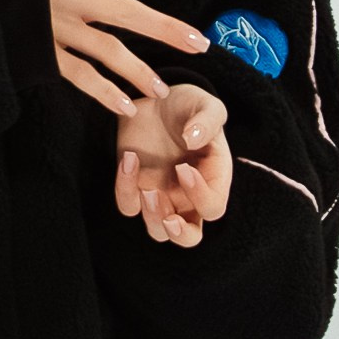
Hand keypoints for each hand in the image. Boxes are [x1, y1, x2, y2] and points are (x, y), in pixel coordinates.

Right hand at [43, 0, 206, 116]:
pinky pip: (80, 76)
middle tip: (198, 42)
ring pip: (107, 50)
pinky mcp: (44, 55)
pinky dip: (104, 92)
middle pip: (125, 12)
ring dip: (138, 70)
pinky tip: (125, 106)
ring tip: (160, 89)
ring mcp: (56, 28)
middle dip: (164, 28)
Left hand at [114, 83, 231, 245]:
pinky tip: (128, 158)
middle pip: (189, 238)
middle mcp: (188, 196)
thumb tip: (193, 140)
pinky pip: (128, 205)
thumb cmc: (189, 106)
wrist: (157, 100)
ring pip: (157, 231)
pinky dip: (125, 188)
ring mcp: (161, 195)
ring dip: (152, 216)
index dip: (200, 196)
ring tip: (147, 188)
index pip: (213, 208)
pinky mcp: (134, 188)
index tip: (184, 168)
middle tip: (170, 216)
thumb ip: (208, 120)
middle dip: (180, 233)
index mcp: (213, 180)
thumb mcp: (206, 105)